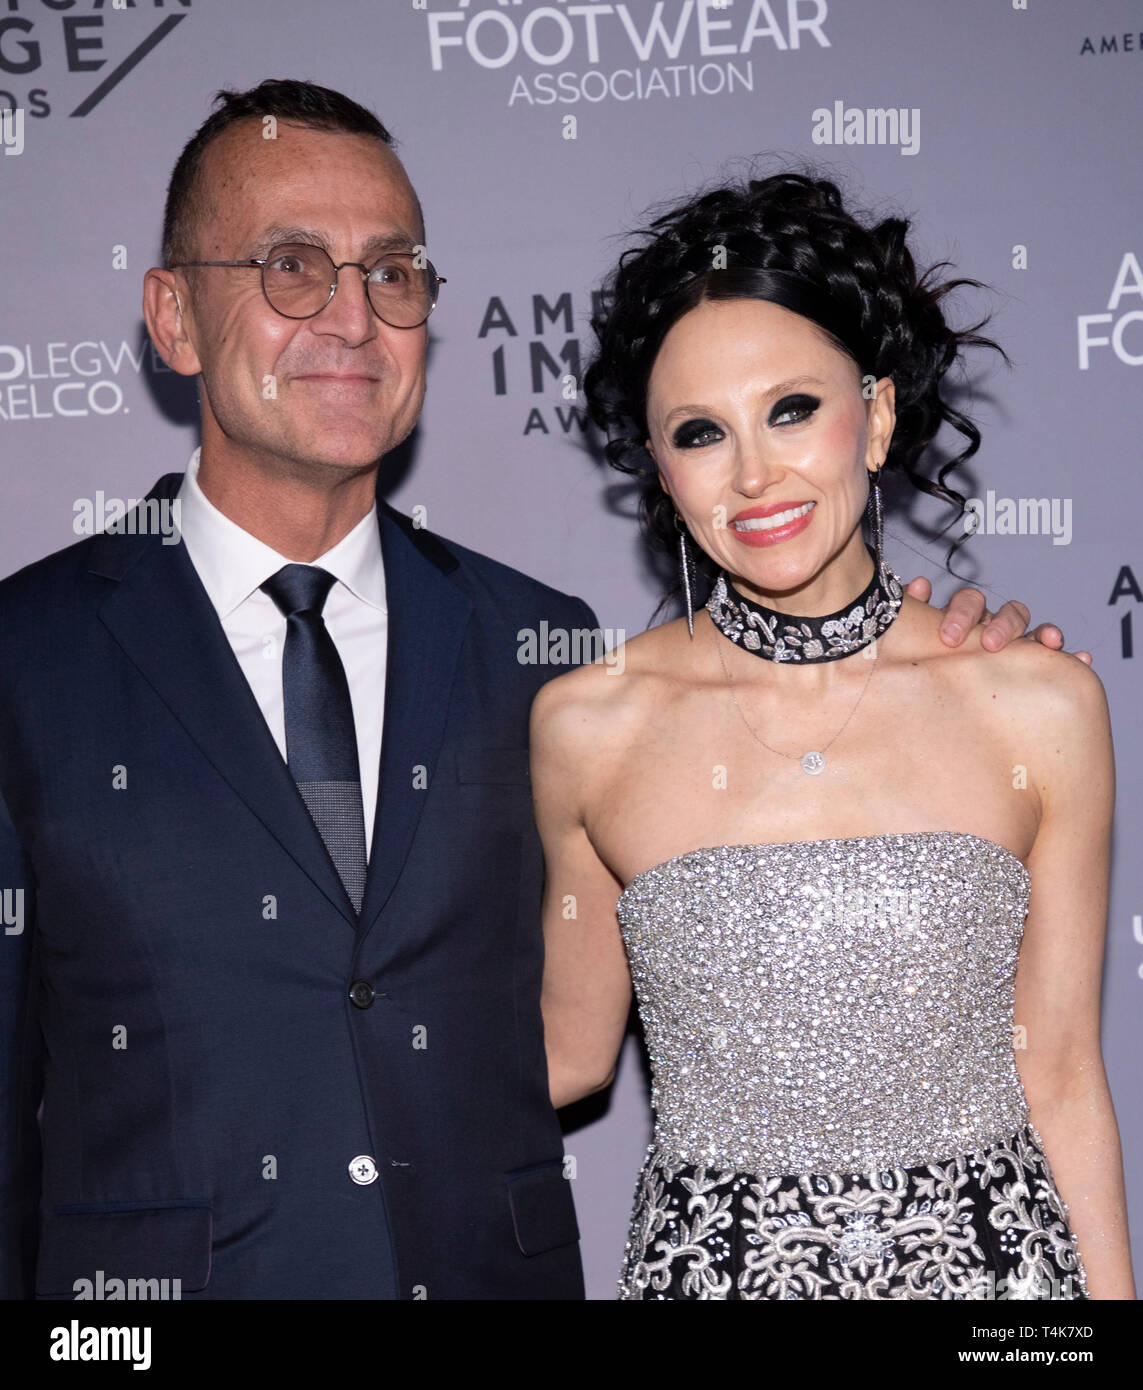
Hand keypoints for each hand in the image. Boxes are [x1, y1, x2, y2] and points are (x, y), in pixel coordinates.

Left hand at [904, 577, 1092, 666]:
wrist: (940, 704)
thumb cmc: (931, 660)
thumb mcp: (917, 638)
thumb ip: (914, 612)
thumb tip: (919, 585)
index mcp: (966, 620)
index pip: (970, 604)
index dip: (963, 614)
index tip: (950, 637)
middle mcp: (995, 628)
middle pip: (1008, 614)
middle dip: (1002, 625)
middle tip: (990, 645)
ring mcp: (1019, 646)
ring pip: (1035, 632)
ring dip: (1043, 632)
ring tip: (1050, 641)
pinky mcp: (1038, 667)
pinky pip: (1060, 660)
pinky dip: (1072, 657)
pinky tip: (1081, 659)